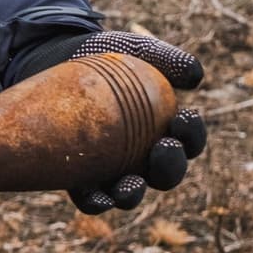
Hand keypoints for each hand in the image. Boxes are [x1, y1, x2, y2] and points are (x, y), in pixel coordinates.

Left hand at [16, 31, 206, 214]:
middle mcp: (143, 157)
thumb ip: (165, 58)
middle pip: (165, 174)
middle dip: (169, 166)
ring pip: (130, 193)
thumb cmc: (106, 56)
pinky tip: (98, 198)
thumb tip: (195, 76)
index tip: (183, 117)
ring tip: (131, 183)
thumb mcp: (134, 49)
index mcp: (165, 130)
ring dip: (134, 193)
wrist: (57, 60)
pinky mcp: (81, 179)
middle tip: (163, 146)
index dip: (192, 134)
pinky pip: (92, 199)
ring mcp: (112, 171)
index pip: (188, 139)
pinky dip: (98, 202)